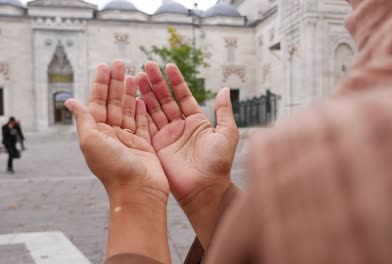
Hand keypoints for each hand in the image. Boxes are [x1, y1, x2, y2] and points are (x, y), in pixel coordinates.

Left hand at [66, 60, 171, 261]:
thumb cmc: (113, 169)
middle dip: (116, 82)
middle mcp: (111, 134)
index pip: (97, 102)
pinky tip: (142, 97)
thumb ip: (83, 120)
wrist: (138, 191)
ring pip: (129, 110)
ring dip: (130, 92)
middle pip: (114, 103)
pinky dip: (142, 109)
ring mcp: (129, 139)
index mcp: (97, 133)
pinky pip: (143, 122)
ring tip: (134, 74)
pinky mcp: (144, 144)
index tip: (104, 66)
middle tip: (120, 63)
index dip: (100, 84)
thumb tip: (69, 101)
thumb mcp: (91, 142)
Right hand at [138, 62, 238, 246]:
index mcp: (196, 122)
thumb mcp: (227, 133)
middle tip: (146, 65)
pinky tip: (134, 96)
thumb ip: (224, 111)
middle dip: (156, 82)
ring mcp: (167, 136)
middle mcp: (180, 127)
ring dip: (145, 93)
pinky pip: (146, 125)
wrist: (205, 189)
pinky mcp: (156, 146)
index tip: (168, 65)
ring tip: (136, 75)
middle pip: (165, 100)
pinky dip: (140, 111)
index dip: (176, 81)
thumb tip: (224, 89)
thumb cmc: (219, 163)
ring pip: (153, 109)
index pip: (183, 96)